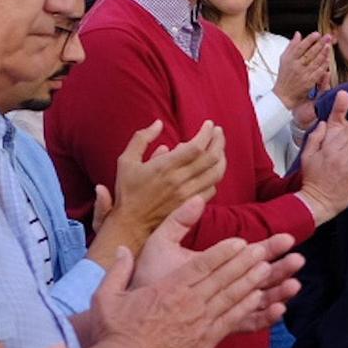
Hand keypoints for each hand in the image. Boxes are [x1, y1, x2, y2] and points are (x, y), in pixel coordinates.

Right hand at [89, 200, 299, 347]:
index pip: (202, 264)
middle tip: (264, 248)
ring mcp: (199, 322)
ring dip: (251, 280)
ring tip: (268, 267)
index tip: (240, 242)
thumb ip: (118, 270)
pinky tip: (258, 298)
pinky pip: (230, 321)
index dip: (224, 251)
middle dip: (245, 261)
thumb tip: (121, 250)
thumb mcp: (107, 296)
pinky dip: (245, 307)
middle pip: (223, 277)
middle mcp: (188, 302)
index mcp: (168, 288)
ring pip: (231, 296)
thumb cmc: (114, 333)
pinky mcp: (204, 342)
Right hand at [96, 121, 226, 252]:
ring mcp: (187, 195)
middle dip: (218, 141)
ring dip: (221, 158)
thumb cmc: (127, 191)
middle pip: (211, 158)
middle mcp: (179, 181)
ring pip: (216, 174)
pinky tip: (211, 169)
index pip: (196, 146)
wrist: (131, 223)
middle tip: (218, 131)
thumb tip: (158, 124)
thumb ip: (142, 138)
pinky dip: (214, 177)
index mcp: (164, 167)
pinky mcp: (190, 205)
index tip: (208, 124)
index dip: (206, 133)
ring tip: (219, 148)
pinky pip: (211, 189)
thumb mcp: (126, 160)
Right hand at [273, 32, 334, 109]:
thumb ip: (291, 46)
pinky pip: (318, 72)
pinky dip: (323, 65)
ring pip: (315, 62)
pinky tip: (327, 59)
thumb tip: (298, 34)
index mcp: (289, 60)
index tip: (317, 34)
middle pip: (309, 53)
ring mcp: (303, 74)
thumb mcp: (284, 59)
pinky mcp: (309, 82)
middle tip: (327, 37)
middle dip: (319, 44)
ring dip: (323, 53)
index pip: (300, 47)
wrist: (283, 95)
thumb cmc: (284, 76)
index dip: (309, 40)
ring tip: (328, 45)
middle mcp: (296, 66)